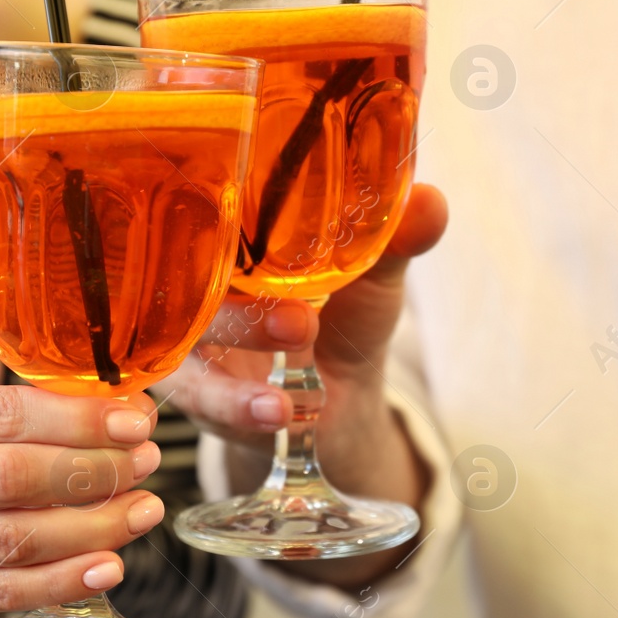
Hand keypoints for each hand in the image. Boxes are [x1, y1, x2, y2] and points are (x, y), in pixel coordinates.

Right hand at [0, 382, 164, 617]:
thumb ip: (47, 409)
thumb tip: (136, 410)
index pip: (3, 412)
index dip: (79, 419)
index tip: (135, 423)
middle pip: (9, 475)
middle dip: (92, 471)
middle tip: (144, 463)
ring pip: (13, 538)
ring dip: (93, 526)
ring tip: (142, 510)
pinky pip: (7, 592)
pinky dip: (66, 580)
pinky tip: (110, 565)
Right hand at [160, 184, 447, 497]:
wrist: (340, 399)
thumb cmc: (346, 316)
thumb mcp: (374, 276)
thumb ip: (394, 239)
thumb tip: (430, 203)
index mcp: (236, 237)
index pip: (206, 208)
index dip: (218, 208)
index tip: (252, 217)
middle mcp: (199, 282)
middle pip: (189, 278)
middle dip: (241, 307)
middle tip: (300, 322)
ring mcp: (190, 337)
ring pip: (188, 345)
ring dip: (236, 371)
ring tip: (284, 397)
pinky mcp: (196, 391)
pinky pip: (202, 400)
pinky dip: (240, 410)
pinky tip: (281, 414)